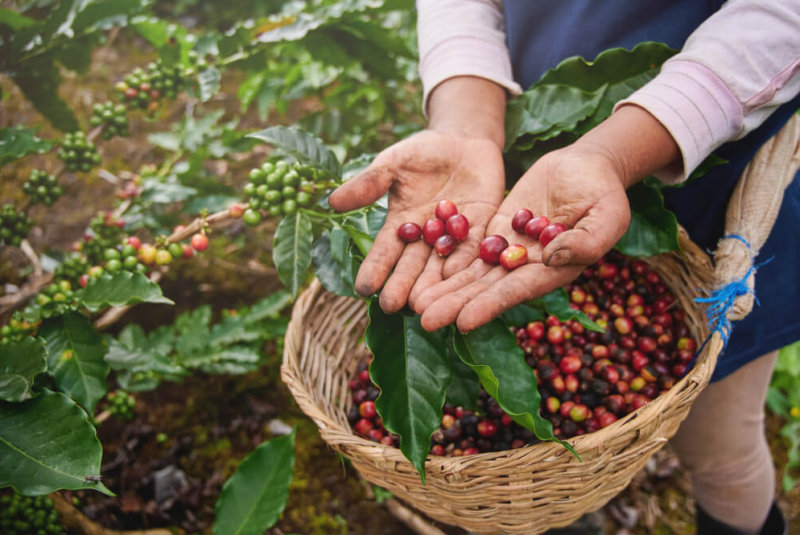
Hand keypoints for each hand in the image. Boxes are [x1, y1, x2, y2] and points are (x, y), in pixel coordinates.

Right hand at [328, 129, 504, 312]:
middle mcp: (426, 238)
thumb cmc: (422, 152)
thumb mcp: (393, 163)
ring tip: (425, 305)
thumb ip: (369, 183)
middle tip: (393, 306)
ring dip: (434, 286)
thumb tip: (332, 201)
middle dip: (403, 285)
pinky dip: (466, 263)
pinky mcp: (482, 229)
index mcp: (401, 225)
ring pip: (442, 266)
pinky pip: (474, 249)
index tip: (363, 288)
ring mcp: (454, 236)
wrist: (464, 140)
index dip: (375, 269)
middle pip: (413, 266)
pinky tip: (458, 278)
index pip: (385, 252)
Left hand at [412, 144, 631, 331]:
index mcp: (554, 271)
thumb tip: (550, 257)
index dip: (489, 306)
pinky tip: (422, 271)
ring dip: (444, 288)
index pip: (516, 291)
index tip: (463, 321)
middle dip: (456, 304)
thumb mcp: (607, 215)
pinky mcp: (496, 230)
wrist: (587, 166)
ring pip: (472, 273)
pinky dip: (447, 259)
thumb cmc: (605, 192)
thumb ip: (585, 241)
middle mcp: (527, 267)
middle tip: (424, 319)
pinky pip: (469, 247)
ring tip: (414, 304)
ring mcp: (509, 250)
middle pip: (486, 289)